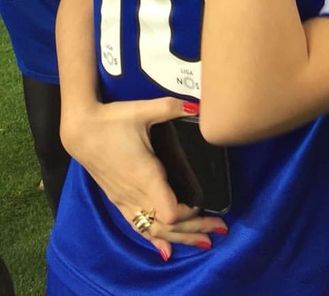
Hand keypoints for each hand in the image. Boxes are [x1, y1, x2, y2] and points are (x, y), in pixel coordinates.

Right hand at [61, 97, 227, 259]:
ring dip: (180, 238)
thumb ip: (171, 107)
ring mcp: (124, 200)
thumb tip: (197, 105)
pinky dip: (155, 239)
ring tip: (203, 242)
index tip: (203, 203)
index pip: (170, 212)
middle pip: (168, 227)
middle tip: (221, 229)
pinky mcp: (118, 200)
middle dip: (195, 230)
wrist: (80, 131)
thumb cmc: (112, 121)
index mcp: (145, 176)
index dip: (190, 214)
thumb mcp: (143, 109)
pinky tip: (167, 249)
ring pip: (153, 231)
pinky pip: (138, 227)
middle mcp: (135, 194)